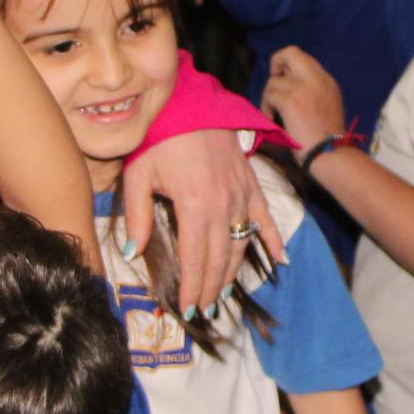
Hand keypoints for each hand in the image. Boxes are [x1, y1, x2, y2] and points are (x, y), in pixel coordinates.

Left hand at [121, 129, 284, 318]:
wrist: (191, 103)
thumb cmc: (160, 138)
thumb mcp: (139, 175)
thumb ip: (136, 216)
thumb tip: (132, 252)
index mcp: (194, 206)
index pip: (196, 258)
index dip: (193, 287)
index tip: (188, 308)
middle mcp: (223, 205)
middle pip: (220, 258)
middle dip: (211, 288)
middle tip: (204, 309)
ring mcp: (242, 195)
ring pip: (241, 244)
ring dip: (233, 273)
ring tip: (223, 295)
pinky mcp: (252, 183)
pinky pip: (266, 217)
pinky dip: (274, 240)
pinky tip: (281, 262)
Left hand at [260, 47, 347, 154]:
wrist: (331, 154)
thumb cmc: (327, 138)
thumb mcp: (327, 105)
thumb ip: (312, 90)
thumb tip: (288, 83)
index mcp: (327, 80)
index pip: (303, 58)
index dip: (289, 67)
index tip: (285, 82)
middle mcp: (316, 78)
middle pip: (290, 52)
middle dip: (276, 64)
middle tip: (274, 85)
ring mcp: (303, 88)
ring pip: (274, 81)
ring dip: (269, 96)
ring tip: (273, 113)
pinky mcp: (291, 101)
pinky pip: (269, 95)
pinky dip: (266, 108)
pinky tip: (272, 120)